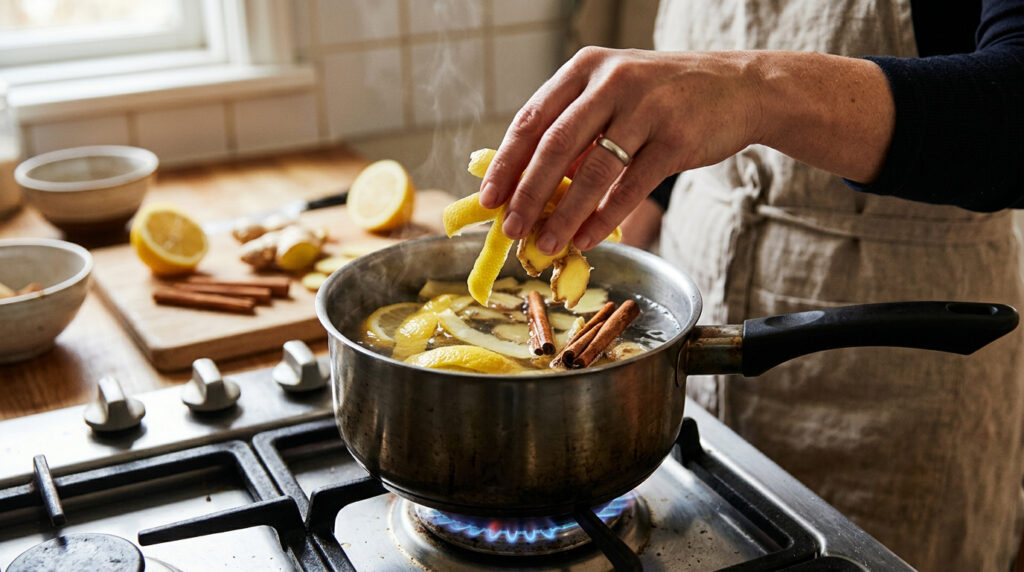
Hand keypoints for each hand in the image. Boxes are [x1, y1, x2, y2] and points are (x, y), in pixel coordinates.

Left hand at [478, 47, 764, 253]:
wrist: (739, 88)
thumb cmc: (664, 97)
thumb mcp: (614, 93)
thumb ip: (575, 128)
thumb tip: (528, 184)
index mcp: (586, 68)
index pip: (532, 118)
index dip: (507, 163)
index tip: (488, 198)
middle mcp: (612, 82)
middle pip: (555, 145)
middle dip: (528, 193)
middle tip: (511, 229)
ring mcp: (646, 109)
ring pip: (592, 172)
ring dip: (564, 215)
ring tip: (545, 244)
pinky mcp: (675, 139)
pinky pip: (630, 188)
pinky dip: (604, 219)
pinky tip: (587, 240)